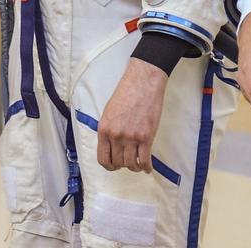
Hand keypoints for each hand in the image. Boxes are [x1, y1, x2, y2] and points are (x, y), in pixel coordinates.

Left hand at [97, 58, 167, 172]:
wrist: (142, 83)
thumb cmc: (126, 94)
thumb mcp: (109, 112)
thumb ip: (108, 130)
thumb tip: (111, 147)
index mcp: (104, 129)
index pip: (103, 158)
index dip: (109, 166)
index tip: (114, 166)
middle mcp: (116, 136)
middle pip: (118, 163)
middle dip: (123, 166)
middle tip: (128, 163)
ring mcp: (131, 137)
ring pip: (131, 164)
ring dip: (135, 167)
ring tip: (138, 165)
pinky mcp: (146, 137)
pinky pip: (145, 160)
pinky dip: (146, 167)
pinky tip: (147, 167)